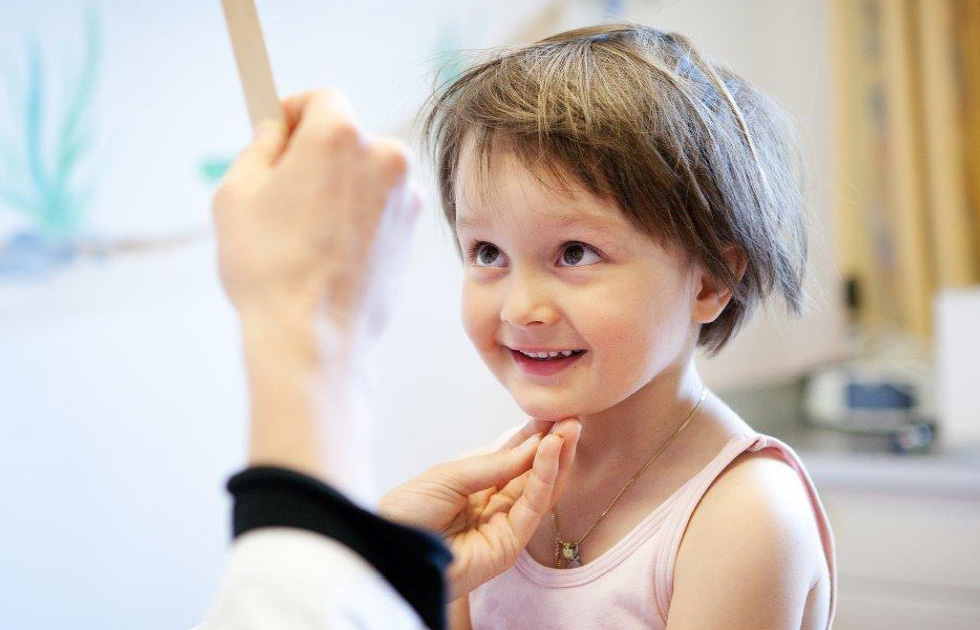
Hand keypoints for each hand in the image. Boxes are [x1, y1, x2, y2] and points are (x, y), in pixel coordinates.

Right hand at [210, 89, 420, 489]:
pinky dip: (360, 219)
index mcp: (339, 135)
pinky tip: (332, 254)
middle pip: (346, 137)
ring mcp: (405, 196)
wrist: (315, 338)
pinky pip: (381, 208)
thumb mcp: (236, 193)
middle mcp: (385, 156)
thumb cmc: (269, 268)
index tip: (279, 136)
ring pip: (365, 175)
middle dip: (316, 157)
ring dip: (340, 190)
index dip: (293, 114)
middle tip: (283, 195)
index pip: (321, 98)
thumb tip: (278, 133)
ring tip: (306, 236)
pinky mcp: (414, 232)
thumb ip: (260, 147)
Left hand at [379, 418, 581, 599]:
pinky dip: (545, 478)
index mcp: (476, 485)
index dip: (535, 436)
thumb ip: (495, 464)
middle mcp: (493, 505)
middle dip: (554, 445)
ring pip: (541, 490)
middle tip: (572, 417)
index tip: (554, 412)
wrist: (388, 549)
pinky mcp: (509, 546)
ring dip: (558, 458)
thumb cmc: (407, 511)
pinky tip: (550, 451)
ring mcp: (503, 526)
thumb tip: (536, 444)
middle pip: (533, 474)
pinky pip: (533, 508)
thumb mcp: (450, 475)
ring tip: (569, 428)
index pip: (515, 458)